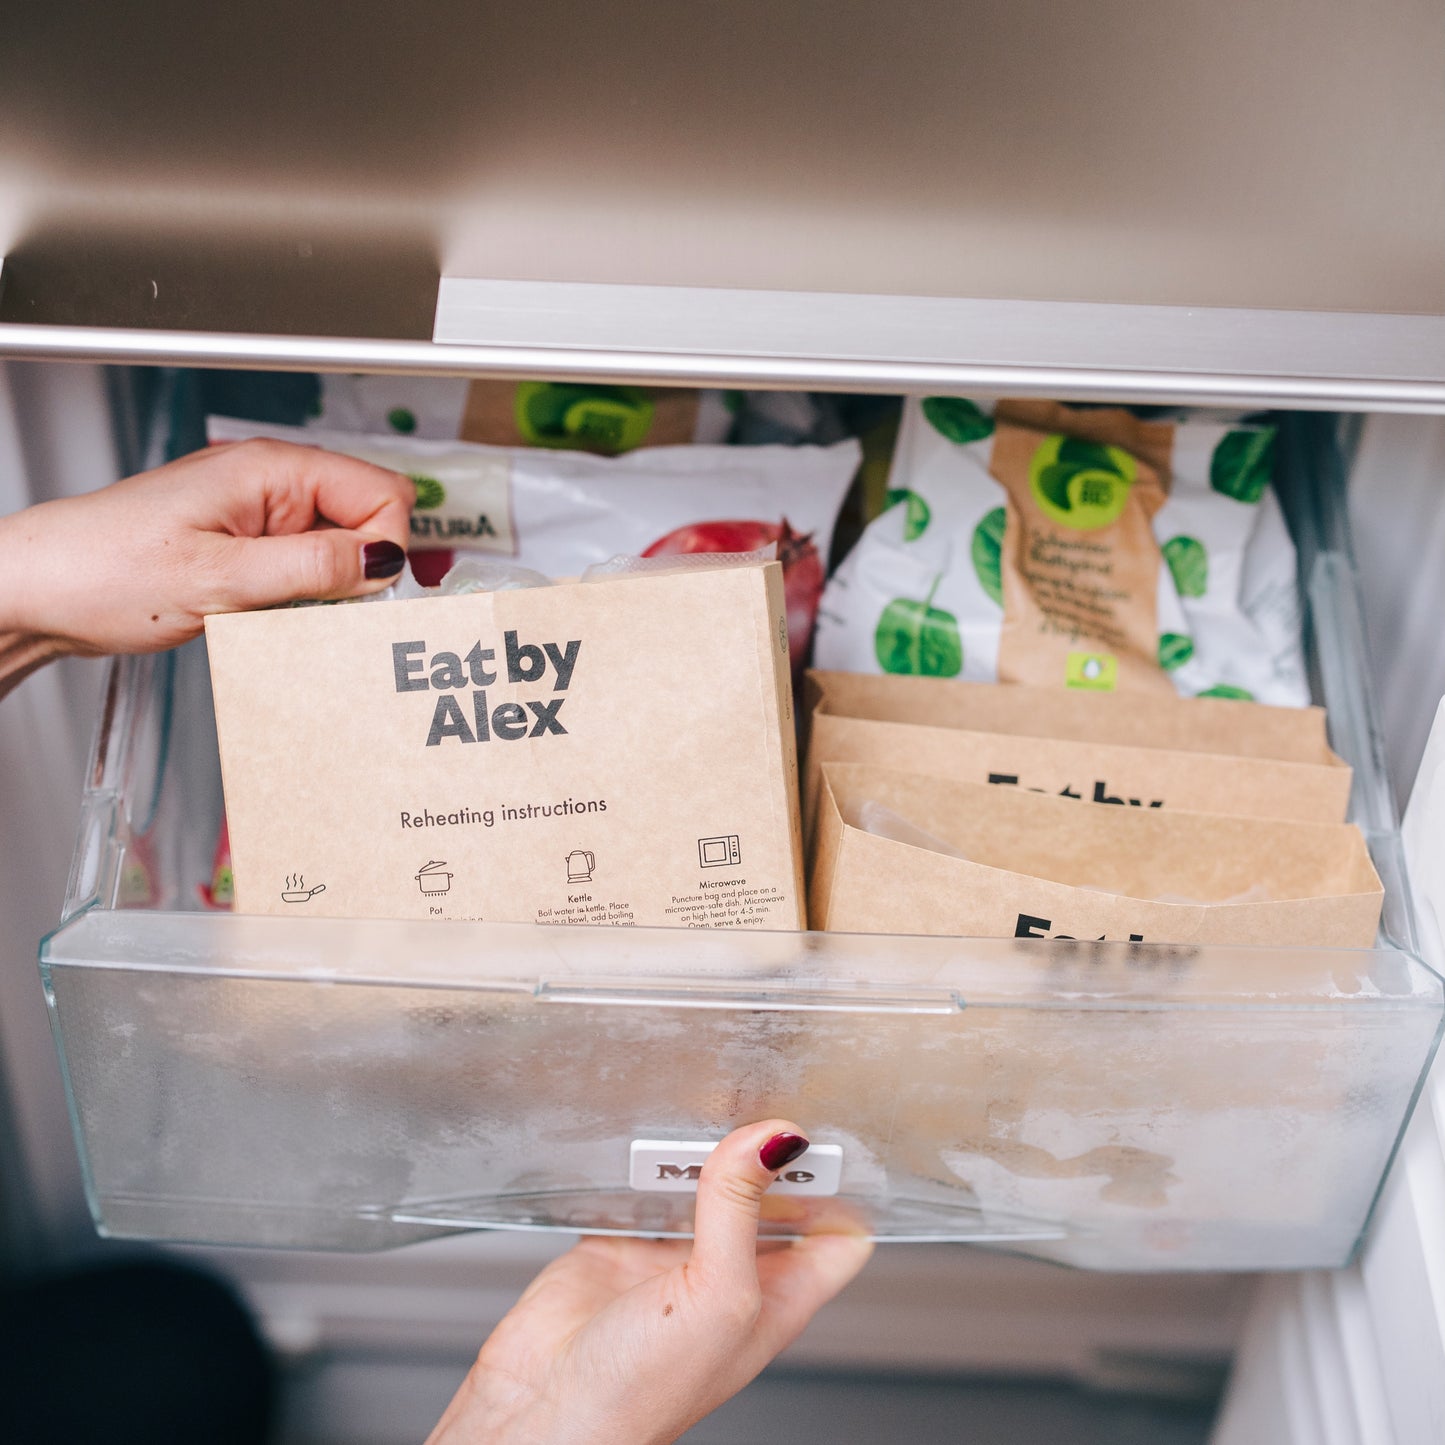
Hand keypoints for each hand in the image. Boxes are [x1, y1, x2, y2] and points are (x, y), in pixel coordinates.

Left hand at [0, 438, 411, 691]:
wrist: (39, 590)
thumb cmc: (102, 568)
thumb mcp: (220, 577)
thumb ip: (313, 567)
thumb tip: (386, 560)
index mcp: (272, 471)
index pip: (381, 495)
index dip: (384, 549)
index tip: (364, 595)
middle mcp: (271, 486)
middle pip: (366, 522)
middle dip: (363, 573)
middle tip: (332, 613)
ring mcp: (259, 518)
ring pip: (339, 553)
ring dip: (330, 593)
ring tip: (286, 618)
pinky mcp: (247, 549)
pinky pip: (304, 573)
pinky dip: (303, 602)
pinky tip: (273, 621)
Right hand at [427, 1121, 872, 1444]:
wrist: (543, 1413)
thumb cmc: (640, 1396)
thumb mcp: (720, 1297)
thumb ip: (743, 1211)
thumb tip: (772, 1141)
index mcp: (776, 1297)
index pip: (834, 1235)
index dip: (843, 1190)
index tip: (831, 1137)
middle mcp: (729, 1275)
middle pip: (770, 1198)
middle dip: (769, 1155)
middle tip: (763, 1102)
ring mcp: (674, 1258)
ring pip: (706, 1184)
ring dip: (704, 1151)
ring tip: (706, 1110)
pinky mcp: (620, 1243)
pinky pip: (641, 1186)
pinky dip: (642, 1160)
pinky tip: (647, 1140)